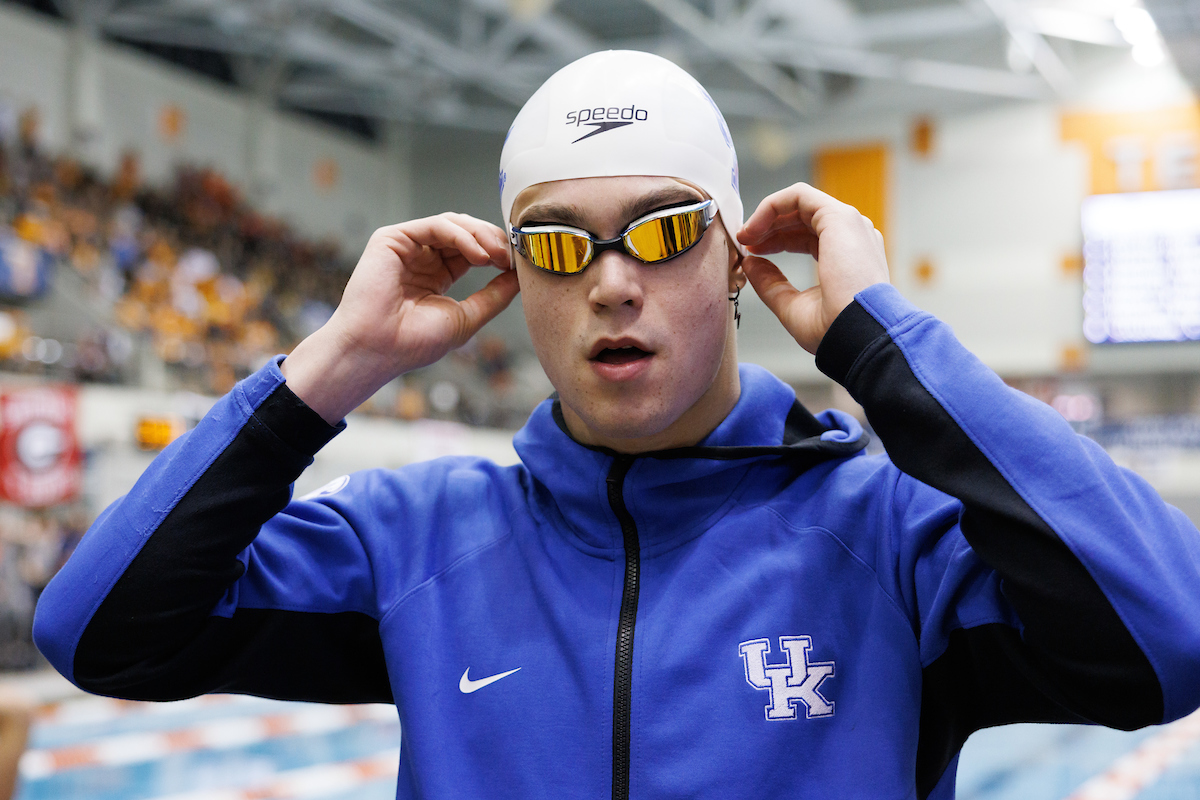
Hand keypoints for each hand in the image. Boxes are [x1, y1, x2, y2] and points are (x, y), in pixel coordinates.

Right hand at [281, 213, 519, 422]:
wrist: (377, 350)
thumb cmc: (413, 342)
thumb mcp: (466, 318)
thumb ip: (494, 296)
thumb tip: (521, 278)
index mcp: (436, 275)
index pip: (473, 251)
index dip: (497, 252)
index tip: (518, 264)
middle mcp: (422, 257)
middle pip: (466, 232)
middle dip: (493, 240)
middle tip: (511, 257)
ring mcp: (407, 246)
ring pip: (453, 224)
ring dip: (481, 236)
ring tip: (498, 256)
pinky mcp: (392, 238)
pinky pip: (435, 226)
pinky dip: (462, 236)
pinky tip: (479, 255)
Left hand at [737, 183, 889, 353]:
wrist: (858, 336)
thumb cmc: (833, 330)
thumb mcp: (793, 306)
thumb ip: (771, 283)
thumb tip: (751, 264)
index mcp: (848, 257)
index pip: (807, 237)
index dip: (776, 241)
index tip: (751, 252)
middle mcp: (852, 237)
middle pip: (802, 218)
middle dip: (768, 226)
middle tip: (743, 241)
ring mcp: (849, 225)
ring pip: (800, 202)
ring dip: (767, 215)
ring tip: (745, 235)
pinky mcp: (839, 217)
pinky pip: (799, 196)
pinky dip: (772, 206)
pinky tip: (754, 227)